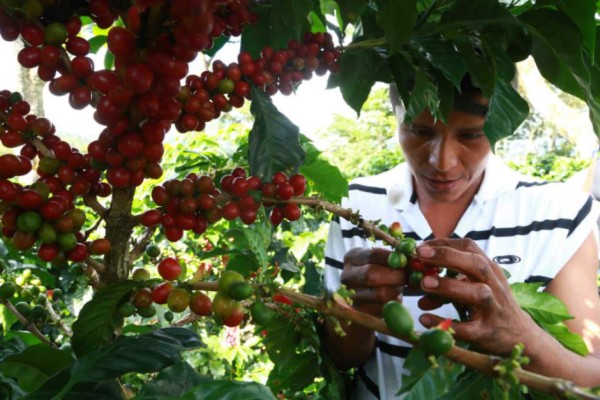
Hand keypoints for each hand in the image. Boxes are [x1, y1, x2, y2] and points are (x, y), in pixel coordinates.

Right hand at [341, 247, 405, 316]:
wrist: (365, 298)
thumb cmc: (377, 273)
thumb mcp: (380, 262)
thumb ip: (393, 259)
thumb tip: (412, 260)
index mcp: (352, 258)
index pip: (373, 254)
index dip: (393, 258)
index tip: (406, 261)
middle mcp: (347, 276)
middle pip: (371, 275)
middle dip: (395, 276)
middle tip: (406, 277)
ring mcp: (350, 295)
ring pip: (379, 293)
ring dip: (395, 290)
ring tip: (399, 287)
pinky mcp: (360, 312)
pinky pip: (382, 308)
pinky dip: (393, 303)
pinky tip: (393, 299)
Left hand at [415, 238, 542, 355]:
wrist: (521, 338)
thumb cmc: (491, 306)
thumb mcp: (475, 287)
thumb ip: (449, 280)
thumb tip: (416, 280)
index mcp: (490, 270)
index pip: (470, 247)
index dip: (444, 244)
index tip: (420, 246)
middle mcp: (494, 286)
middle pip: (476, 264)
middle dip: (447, 257)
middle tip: (420, 255)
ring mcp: (493, 309)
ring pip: (476, 293)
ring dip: (449, 286)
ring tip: (424, 283)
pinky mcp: (487, 333)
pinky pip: (466, 328)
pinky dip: (444, 322)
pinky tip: (424, 318)